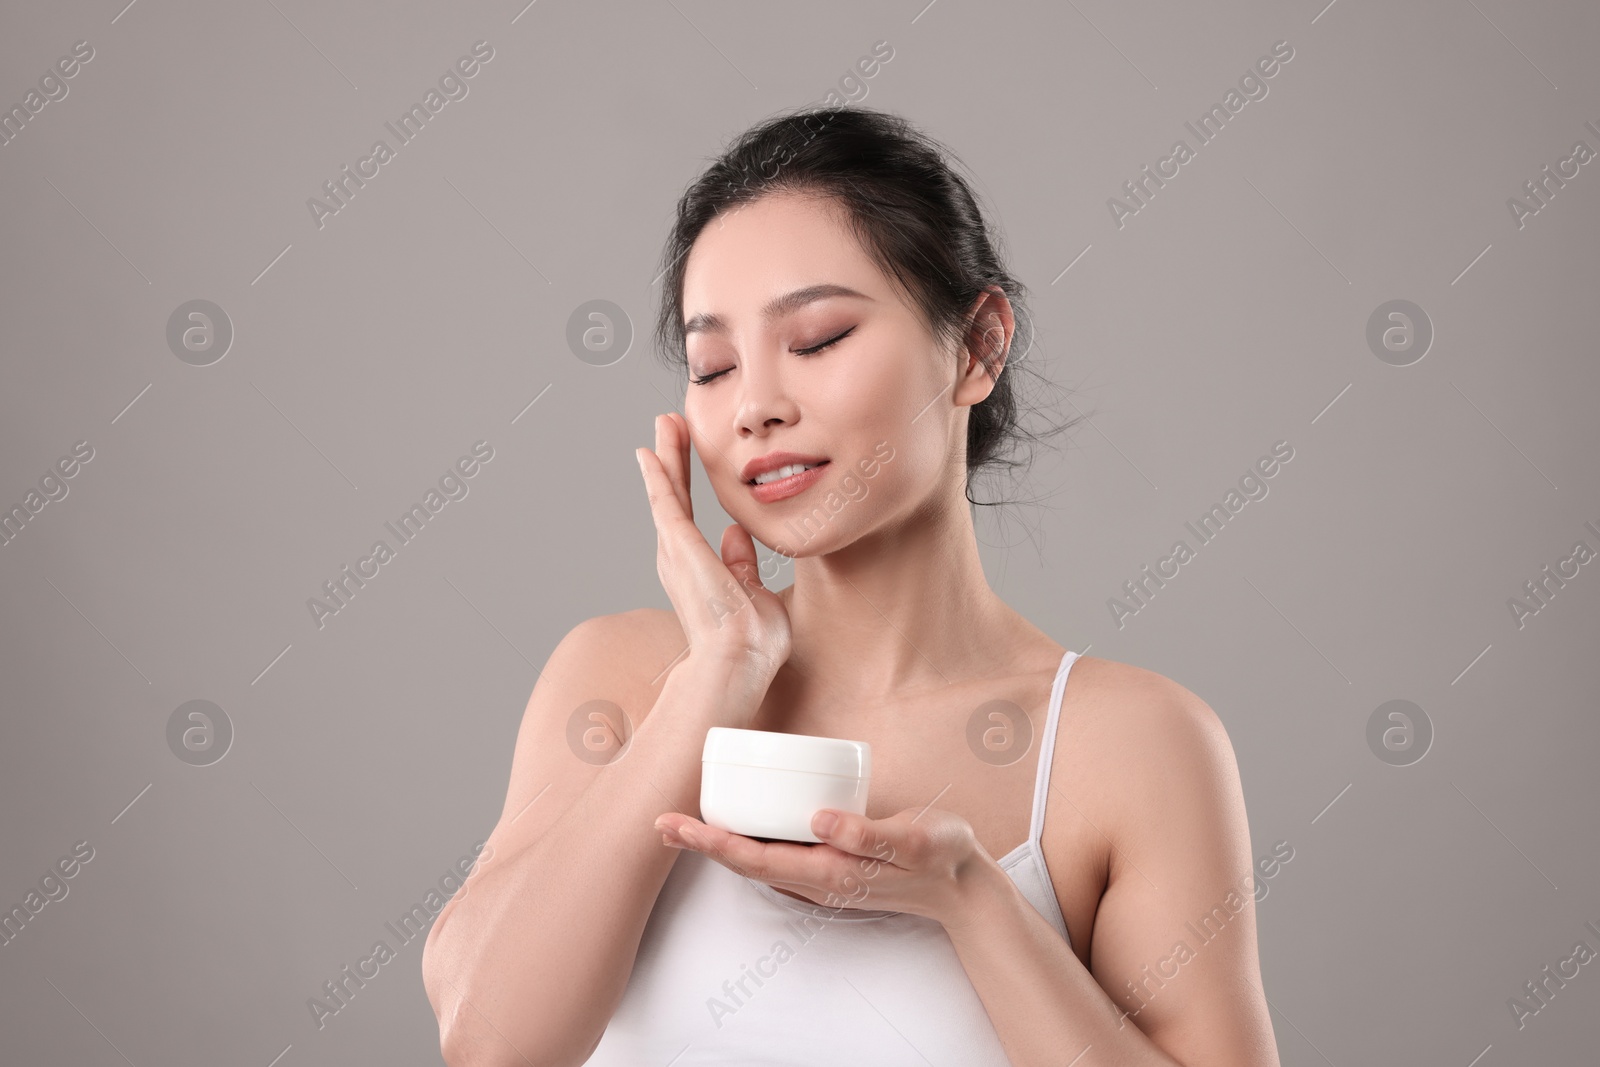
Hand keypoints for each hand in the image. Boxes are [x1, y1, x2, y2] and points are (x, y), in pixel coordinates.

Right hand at [635, 412, 791, 677]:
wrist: (739, 664)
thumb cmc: (752, 644)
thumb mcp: (754, 593)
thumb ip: (743, 564)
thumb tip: (736, 533)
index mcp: (697, 568)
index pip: (689, 513)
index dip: (685, 480)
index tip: (685, 452)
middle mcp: (679, 559)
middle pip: (671, 497)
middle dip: (671, 459)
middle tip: (668, 425)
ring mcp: (677, 553)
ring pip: (666, 493)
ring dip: (666, 456)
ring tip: (664, 423)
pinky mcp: (680, 548)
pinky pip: (665, 503)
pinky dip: (658, 476)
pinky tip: (651, 451)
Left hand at [653, 805, 993, 927]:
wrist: (963, 888)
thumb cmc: (940, 856)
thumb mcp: (913, 839)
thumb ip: (867, 832)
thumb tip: (818, 819)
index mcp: (829, 872)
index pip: (754, 859)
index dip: (710, 842)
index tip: (675, 825)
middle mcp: (816, 880)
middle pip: (744, 862)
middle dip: (701, 842)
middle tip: (661, 819)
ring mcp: (821, 877)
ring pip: (757, 861)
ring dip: (719, 842)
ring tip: (686, 820)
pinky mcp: (829, 867)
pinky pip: (775, 856)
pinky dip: (747, 841)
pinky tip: (739, 824)